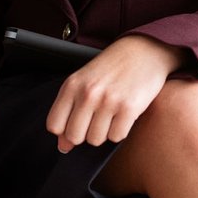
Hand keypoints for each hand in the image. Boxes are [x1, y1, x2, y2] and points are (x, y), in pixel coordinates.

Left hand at [45, 35, 184, 152]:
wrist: (143, 51)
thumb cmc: (111, 68)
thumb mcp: (84, 83)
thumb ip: (69, 112)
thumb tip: (63, 146)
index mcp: (72, 85)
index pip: (54, 125)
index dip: (64, 130)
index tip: (76, 123)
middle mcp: (88, 93)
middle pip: (74, 137)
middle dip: (84, 134)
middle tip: (96, 120)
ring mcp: (109, 101)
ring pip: (96, 140)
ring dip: (104, 132)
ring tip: (111, 115)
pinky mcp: (130, 108)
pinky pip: (116, 137)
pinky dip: (120, 131)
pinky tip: (123, 115)